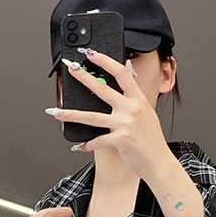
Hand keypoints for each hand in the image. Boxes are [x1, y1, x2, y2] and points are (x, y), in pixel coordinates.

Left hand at [48, 50, 173, 179]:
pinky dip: (86, 144)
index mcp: (138, 99)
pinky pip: (98, 140)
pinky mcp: (121, 140)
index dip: (106, 61)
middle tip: (71, 70)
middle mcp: (132, 109)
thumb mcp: (147, 114)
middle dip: (84, 78)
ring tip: (56, 112)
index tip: (92, 54)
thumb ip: (134, 100)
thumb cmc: (152, 140)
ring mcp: (126, 124)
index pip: (121, 73)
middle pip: (103, 89)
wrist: (159, 162)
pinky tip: (78, 146)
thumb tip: (127, 82)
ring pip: (93, 117)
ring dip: (72, 114)